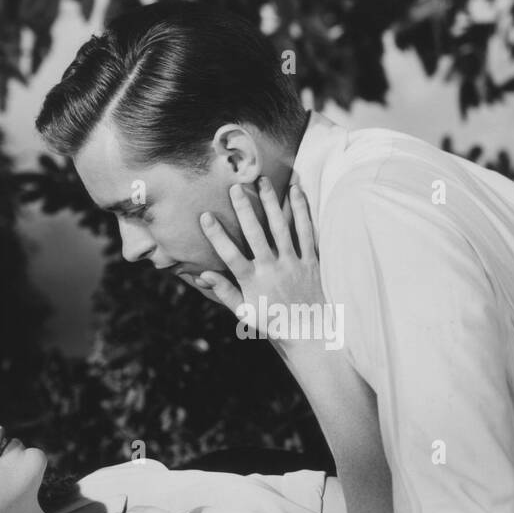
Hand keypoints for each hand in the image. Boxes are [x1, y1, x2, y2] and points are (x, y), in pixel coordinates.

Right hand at [197, 176, 324, 336]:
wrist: (310, 332)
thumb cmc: (273, 322)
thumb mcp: (245, 312)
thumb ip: (224, 292)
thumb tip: (201, 274)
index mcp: (253, 283)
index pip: (231, 255)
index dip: (217, 236)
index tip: (205, 216)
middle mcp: (273, 270)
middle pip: (256, 235)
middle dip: (244, 209)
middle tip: (234, 187)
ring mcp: (293, 264)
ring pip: (281, 228)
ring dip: (271, 202)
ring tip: (261, 180)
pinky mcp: (312, 261)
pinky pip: (306, 232)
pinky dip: (302, 211)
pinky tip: (296, 191)